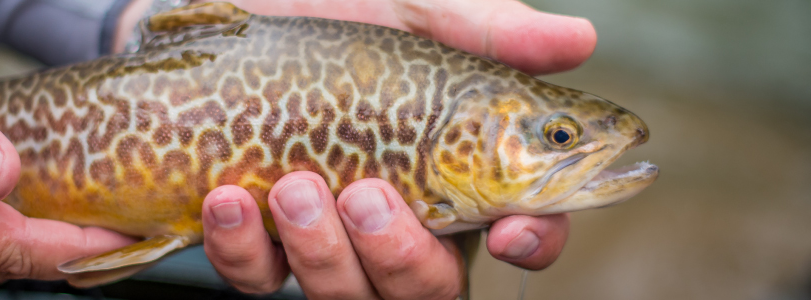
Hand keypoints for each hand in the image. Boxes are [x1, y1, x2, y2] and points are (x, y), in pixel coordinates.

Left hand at [196, 1, 585, 297]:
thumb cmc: (334, 10)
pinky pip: (260, 280)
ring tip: (293, 188)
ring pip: (348, 297)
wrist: (235, 12)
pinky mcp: (260, 242)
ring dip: (323, 254)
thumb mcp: (410, 10)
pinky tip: (231, 198)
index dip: (530, 241)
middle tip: (369, 197)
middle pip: (430, 290)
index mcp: (459, 171)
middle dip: (403, 259)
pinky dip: (245, 250)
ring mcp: (329, 239)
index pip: (521, 229)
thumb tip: (578, 38)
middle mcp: (402, 219)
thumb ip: (486, 31)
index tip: (509, 231)